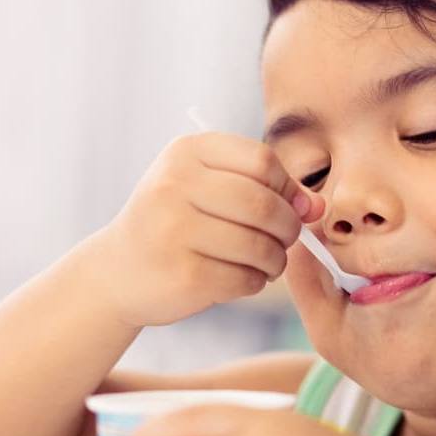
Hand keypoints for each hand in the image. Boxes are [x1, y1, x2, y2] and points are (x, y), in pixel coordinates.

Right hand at [82, 133, 324, 326]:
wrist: (118, 271)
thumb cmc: (176, 224)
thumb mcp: (210, 190)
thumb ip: (266, 189)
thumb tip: (317, 206)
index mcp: (186, 153)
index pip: (263, 161)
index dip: (286, 188)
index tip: (287, 206)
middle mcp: (174, 185)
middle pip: (265, 204)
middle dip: (288, 228)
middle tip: (285, 240)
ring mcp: (175, 230)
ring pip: (260, 246)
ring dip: (275, 260)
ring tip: (266, 263)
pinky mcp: (183, 274)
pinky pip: (246, 278)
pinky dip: (255, 282)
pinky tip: (242, 279)